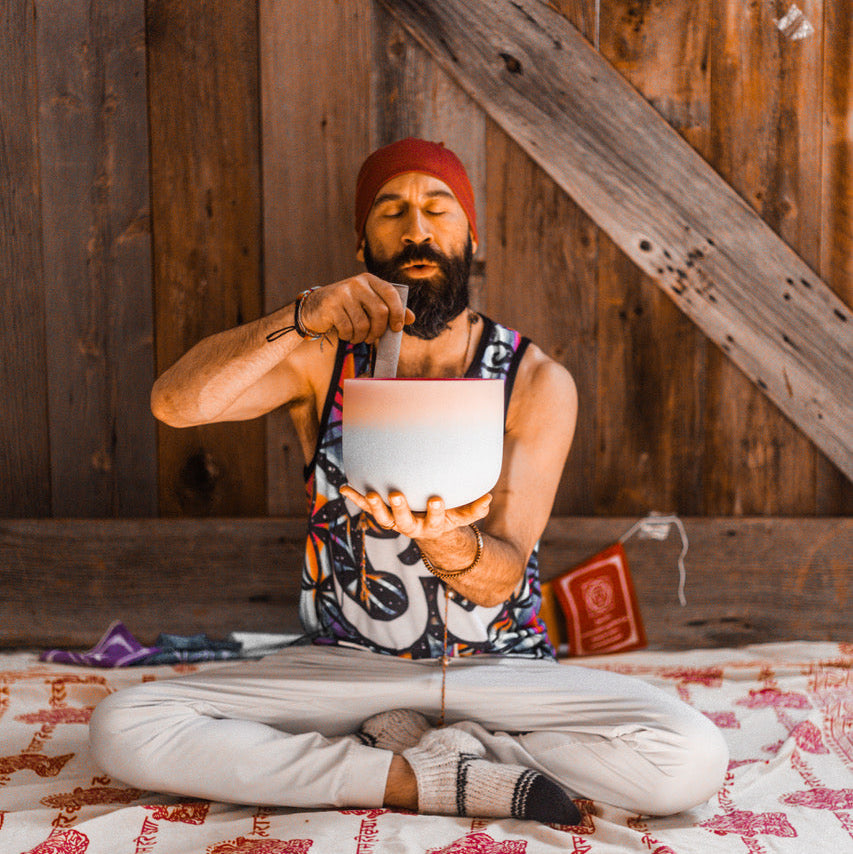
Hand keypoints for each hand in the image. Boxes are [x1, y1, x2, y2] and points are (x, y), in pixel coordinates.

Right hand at [300, 274, 414, 343]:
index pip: (391, 293)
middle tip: (373, 338)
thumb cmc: (348, 308)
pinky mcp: (331, 305)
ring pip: (363, 323)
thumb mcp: (368, 303)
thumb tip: (412, 318)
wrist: (314, 307)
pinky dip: (349, 337)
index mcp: (369, 280)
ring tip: (358, 338)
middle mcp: (357, 283)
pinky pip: (347, 328)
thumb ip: (390, 309)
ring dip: (362, 337)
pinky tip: (346, 335)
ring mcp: (343, 293)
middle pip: (380, 311)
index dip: (398, 312)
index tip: (397, 328)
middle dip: (379, 330)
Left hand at [340, 485, 491, 540]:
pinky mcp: (382, 513)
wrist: (427, 528)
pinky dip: (355, 498)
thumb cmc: (447, 516)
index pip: (435, 520)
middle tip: (397, 495)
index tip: (437, 499)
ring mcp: (394, 521)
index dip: (435, 511)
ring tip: (370, 494)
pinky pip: (367, 508)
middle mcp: (410, 526)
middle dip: (399, 509)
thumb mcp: (462, 515)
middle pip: (403, 521)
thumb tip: (488, 497)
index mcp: (432, 526)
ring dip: (374, 506)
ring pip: (382, 518)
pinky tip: (344, 488)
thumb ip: (474, 508)